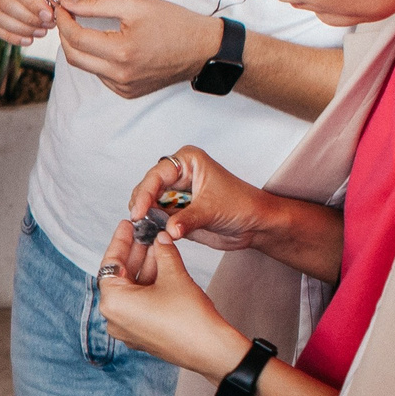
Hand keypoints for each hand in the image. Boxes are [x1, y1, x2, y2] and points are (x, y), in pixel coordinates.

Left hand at [54, 0, 226, 98]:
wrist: (202, 48)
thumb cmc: (174, 23)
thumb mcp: (135, 4)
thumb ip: (96, 4)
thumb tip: (68, 4)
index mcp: (121, 52)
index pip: (76, 38)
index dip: (64, 21)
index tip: (61, 8)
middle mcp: (119, 75)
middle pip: (74, 57)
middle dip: (66, 35)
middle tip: (68, 18)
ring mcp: (123, 87)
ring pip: (87, 67)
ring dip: (82, 48)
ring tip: (88, 29)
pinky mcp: (127, 93)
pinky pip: (101, 76)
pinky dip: (98, 60)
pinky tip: (108, 46)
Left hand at [92, 224, 244, 377]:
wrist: (210, 349)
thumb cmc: (188, 315)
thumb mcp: (173, 274)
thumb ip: (163, 251)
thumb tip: (160, 238)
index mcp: (113, 303)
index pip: (111, 264)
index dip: (121, 241)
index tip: (126, 225)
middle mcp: (114, 319)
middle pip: (121, 277)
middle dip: (136, 253)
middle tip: (146, 232)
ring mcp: (127, 329)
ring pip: (132, 290)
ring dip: (146, 268)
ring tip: (160, 246)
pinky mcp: (142, 335)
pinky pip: (140, 304)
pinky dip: (149, 285)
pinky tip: (164, 267)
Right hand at [124, 146, 278, 254]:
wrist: (255, 225)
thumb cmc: (242, 205)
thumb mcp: (211, 210)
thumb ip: (187, 220)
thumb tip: (168, 230)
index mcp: (187, 161)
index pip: (157, 175)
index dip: (145, 193)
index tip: (139, 212)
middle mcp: (178, 175)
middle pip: (148, 188)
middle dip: (142, 205)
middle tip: (139, 222)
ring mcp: (176, 194)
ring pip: (149, 204)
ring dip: (145, 217)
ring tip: (144, 230)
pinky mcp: (176, 212)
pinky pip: (157, 219)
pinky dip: (152, 227)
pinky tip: (150, 234)